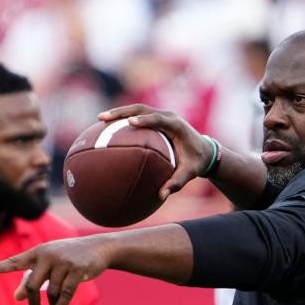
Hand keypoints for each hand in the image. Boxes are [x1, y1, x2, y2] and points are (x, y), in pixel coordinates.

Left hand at [0, 235, 109, 304]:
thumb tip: (17, 297)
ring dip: (51, 303)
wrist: (98, 247)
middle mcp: (48, 255)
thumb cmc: (69, 257)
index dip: (0, 266)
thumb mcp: (50, 265)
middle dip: (33, 301)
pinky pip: (65, 293)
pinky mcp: (77, 270)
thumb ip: (33, 278)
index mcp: (38, 252)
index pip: (16, 261)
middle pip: (33, 283)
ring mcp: (64, 262)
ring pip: (51, 290)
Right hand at [98, 105, 214, 199]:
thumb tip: (161, 195)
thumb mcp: (189, 173)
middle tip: (103, 118)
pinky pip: (137, 116)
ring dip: (118, 113)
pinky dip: (123, 120)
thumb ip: (177, 183)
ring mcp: (161, 115)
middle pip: (141, 109)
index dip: (145, 119)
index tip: (130, 122)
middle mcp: (167, 116)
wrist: (204, 151)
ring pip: (136, 109)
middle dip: (122, 112)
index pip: (158, 119)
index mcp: (176, 125)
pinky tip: (107, 128)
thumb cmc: (196, 162)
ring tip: (100, 120)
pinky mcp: (155, 119)